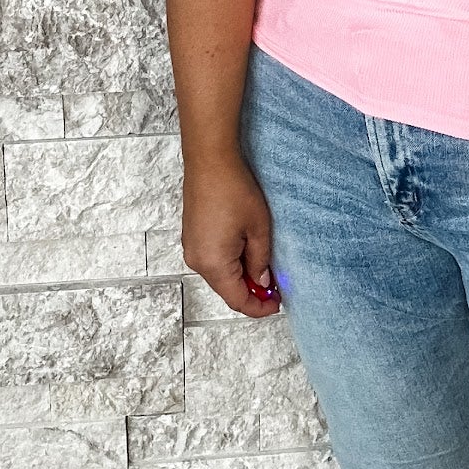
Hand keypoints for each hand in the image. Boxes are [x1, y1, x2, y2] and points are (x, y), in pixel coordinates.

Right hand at [180, 152, 281, 316]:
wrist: (209, 161)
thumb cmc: (234, 191)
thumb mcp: (258, 229)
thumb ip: (260, 261)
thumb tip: (262, 282)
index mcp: (214, 264)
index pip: (237, 299)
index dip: (258, 307)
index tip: (276, 304)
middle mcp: (197, 261)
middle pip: (226, 290)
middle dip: (251, 292)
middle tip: (275, 286)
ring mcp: (191, 248)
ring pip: (219, 276)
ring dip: (240, 277)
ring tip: (264, 267)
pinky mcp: (191, 237)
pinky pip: (212, 261)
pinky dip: (229, 264)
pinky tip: (246, 253)